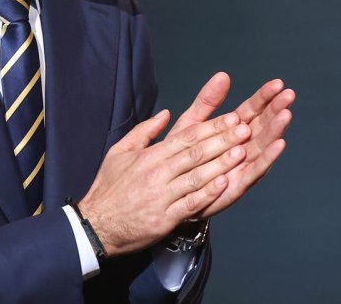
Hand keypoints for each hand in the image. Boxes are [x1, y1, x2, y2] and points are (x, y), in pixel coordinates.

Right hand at [78, 109, 250, 254]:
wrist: (95, 226)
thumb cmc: (109, 188)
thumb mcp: (120, 152)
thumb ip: (144, 131)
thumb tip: (165, 113)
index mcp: (150, 156)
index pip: (186, 137)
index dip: (212, 127)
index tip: (233, 118)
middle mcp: (157, 173)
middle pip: (195, 153)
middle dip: (223, 140)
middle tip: (245, 129)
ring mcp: (162, 196)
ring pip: (196, 176)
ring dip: (221, 164)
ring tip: (242, 152)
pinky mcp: (165, 218)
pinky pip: (190, 203)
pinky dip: (208, 193)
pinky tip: (224, 183)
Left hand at [168, 72, 294, 217]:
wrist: (167, 195)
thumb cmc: (179, 159)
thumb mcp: (190, 125)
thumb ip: (207, 102)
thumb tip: (223, 75)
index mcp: (231, 130)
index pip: (252, 110)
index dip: (264, 97)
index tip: (277, 84)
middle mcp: (241, 147)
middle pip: (262, 126)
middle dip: (276, 110)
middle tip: (288, 95)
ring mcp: (242, 166)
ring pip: (263, 145)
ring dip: (275, 131)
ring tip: (286, 115)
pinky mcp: (238, 185)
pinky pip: (255, 171)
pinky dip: (268, 158)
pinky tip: (279, 144)